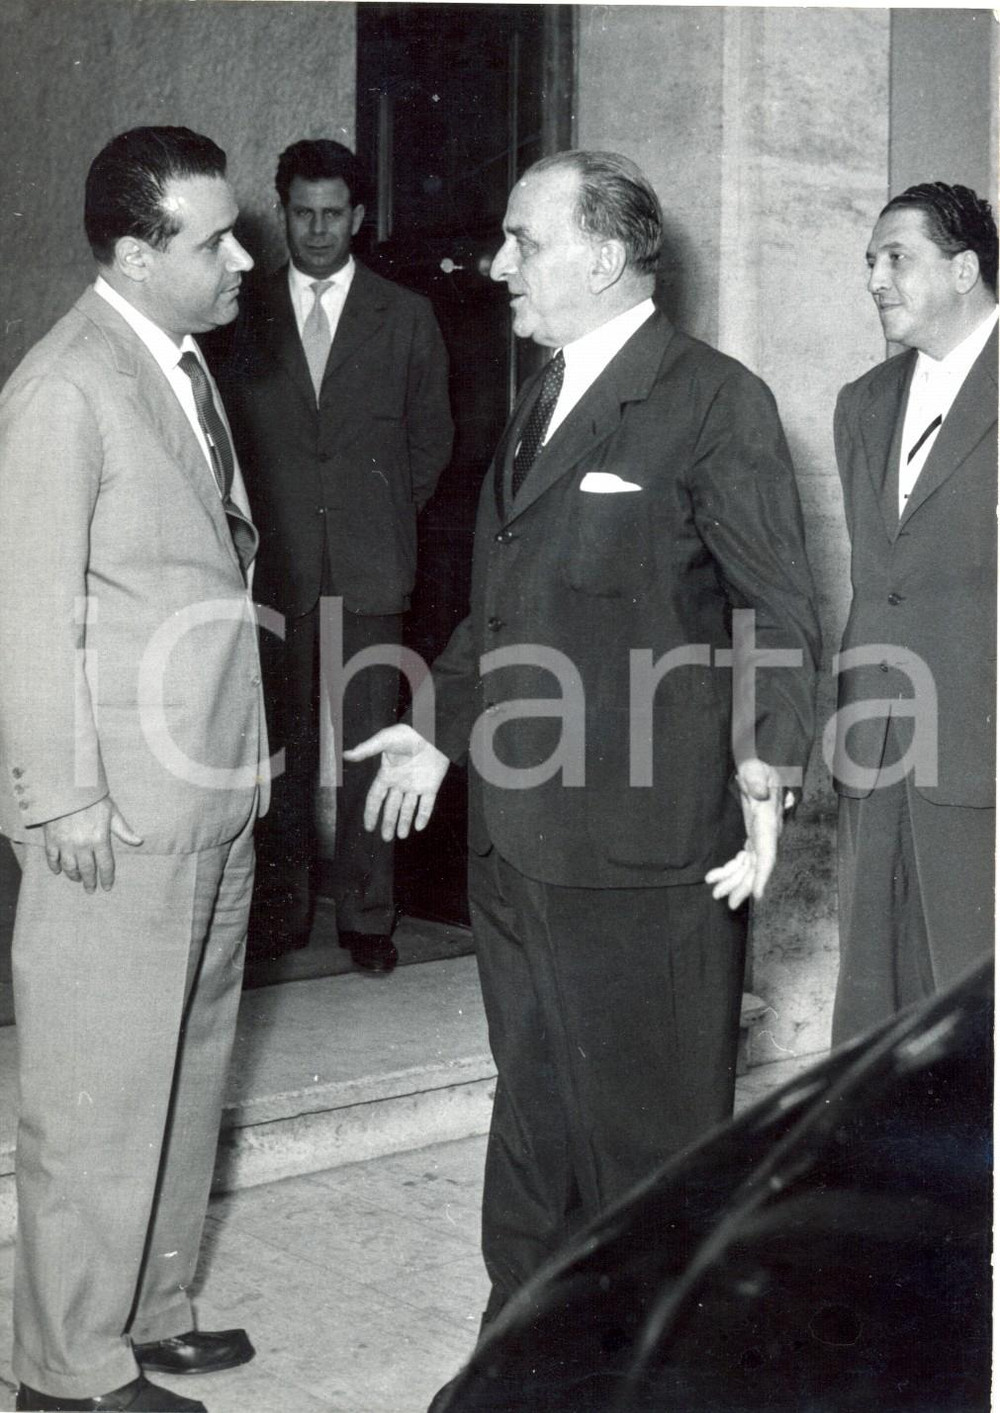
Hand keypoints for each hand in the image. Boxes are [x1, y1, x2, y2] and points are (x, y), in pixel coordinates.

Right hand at [43, 797, 142, 892]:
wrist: (67, 788)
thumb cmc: (92, 799)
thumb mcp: (112, 812)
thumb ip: (123, 829)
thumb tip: (138, 841)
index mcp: (100, 840)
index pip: (105, 865)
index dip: (107, 878)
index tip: (107, 887)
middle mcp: (83, 846)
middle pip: (87, 870)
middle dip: (90, 882)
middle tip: (91, 890)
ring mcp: (66, 844)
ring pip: (70, 868)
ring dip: (74, 876)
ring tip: (77, 880)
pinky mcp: (51, 840)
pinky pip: (52, 859)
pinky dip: (55, 866)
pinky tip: (58, 871)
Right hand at [343, 724, 450, 841]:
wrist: (433, 731)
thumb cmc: (408, 733)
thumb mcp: (385, 740)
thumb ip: (367, 749)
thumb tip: (346, 755)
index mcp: (387, 774)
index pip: (376, 798)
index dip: (371, 812)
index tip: (368, 827)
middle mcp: (400, 783)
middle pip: (391, 808)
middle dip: (388, 823)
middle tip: (385, 838)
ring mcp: (416, 785)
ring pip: (408, 809)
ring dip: (404, 823)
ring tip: (401, 836)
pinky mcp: (431, 785)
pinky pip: (426, 805)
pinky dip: (423, 816)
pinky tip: (418, 827)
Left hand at [704, 758, 791, 909]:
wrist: (759, 766)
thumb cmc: (758, 768)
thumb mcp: (757, 769)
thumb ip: (756, 779)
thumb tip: (757, 793)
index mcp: (769, 824)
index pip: (768, 855)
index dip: (763, 876)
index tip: (757, 895)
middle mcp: (768, 836)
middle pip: (757, 867)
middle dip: (743, 886)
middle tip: (727, 902)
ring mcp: (761, 838)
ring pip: (749, 867)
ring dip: (733, 881)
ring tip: (716, 892)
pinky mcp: (754, 837)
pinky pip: (743, 859)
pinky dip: (730, 869)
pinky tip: (715, 876)